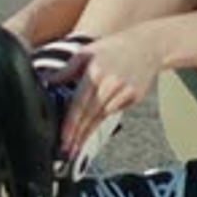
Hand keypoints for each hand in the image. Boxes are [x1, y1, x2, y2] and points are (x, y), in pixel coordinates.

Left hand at [49, 24, 161, 158]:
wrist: (148, 45)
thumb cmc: (114, 48)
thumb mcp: (87, 51)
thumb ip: (68, 69)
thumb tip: (48, 82)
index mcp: (97, 72)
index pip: (80, 103)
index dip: (71, 124)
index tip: (64, 139)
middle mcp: (112, 83)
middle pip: (91, 115)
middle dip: (78, 136)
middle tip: (67, 152)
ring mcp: (126, 91)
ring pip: (102, 117)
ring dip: (88, 132)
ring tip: (76, 147)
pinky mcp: (135, 97)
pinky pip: (114, 111)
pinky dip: (102, 119)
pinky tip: (92, 129)